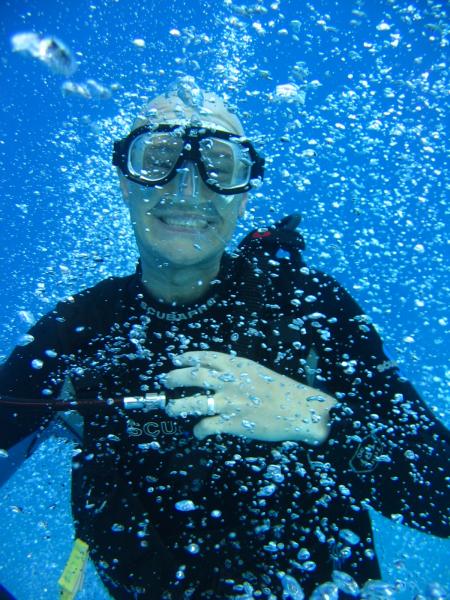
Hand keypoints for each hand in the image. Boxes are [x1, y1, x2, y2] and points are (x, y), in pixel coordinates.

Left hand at [163, 351, 335, 443]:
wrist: (299, 409)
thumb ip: (237, 372)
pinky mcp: (232, 423)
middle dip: (174, 378)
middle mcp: (229, 381)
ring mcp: (229, 402)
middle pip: (192, 376)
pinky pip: (206, 426)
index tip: (176, 358)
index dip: (187, 357)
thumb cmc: (282, 390)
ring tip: (170, 408)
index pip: (205, 356)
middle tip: (166, 381)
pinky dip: (198, 430)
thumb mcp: (258, 371)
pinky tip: (197, 432)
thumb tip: (218, 374)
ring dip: (177, 406)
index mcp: (237, 365)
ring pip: (192, 403)